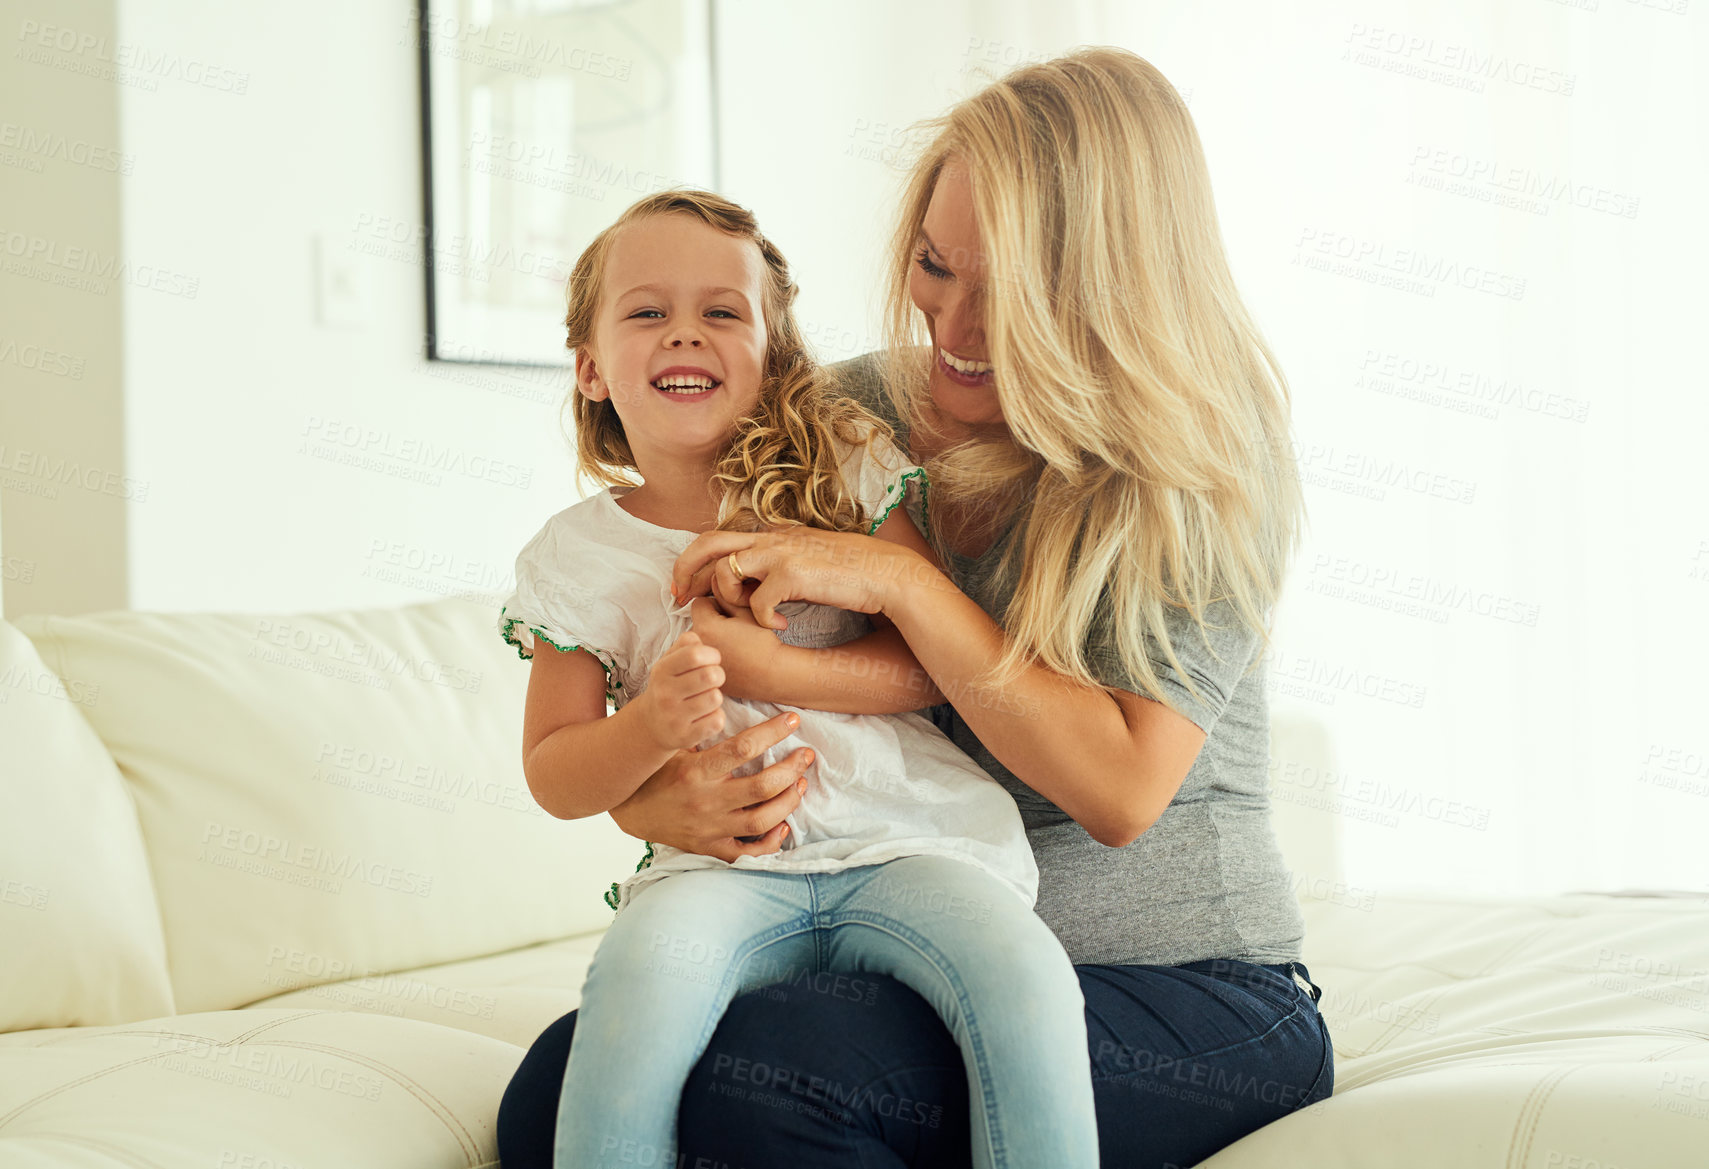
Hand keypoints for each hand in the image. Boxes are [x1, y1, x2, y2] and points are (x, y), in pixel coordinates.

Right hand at [609, 712, 815, 861]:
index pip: (743, 747)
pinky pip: (747, 852)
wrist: (628, 810)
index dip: (774, 731)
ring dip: (789, 802)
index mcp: (696, 771)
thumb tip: (736, 709)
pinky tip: (784, 825)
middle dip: (792, 768)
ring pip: (762, 820)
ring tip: (800, 785)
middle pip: (762, 786)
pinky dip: (770, 841)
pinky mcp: (710, 847)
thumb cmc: (656, 772)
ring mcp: (709, 828)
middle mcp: (705, 801)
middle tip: (806, 755)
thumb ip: (703, 732)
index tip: (793, 719)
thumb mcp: (674, 747)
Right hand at [634, 630, 724, 750]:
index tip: (712, 660)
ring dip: (716, 697)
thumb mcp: (669, 661)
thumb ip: (686, 644)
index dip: (711, 654)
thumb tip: (700, 640)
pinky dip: (716, 717)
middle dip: (719, 675)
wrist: (651, 725)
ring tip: (705, 698)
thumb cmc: (669, 686)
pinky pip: (717, 721)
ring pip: (716, 698)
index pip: (694, 654)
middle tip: (713, 679)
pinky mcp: (685, 737)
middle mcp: (664, 694)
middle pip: (710, 676)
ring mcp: (673, 717)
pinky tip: (705, 716)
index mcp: (661, 671)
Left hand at [669, 527, 939, 631]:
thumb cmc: (853, 573)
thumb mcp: (809, 560)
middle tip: (680, 599)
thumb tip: (757, 582)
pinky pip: (757, 601)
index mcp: (774, 535)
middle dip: (686, 571)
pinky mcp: (793, 573)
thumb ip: (780, 564)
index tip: (685, 589)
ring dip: (730, 600)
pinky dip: (762, 619)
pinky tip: (781, 627)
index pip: (718, 538)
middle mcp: (772, 538)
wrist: (888, 574)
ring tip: (751, 618)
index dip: (693, 563)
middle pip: (707, 544)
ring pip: (725, 573)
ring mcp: (781, 552)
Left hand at [686, 595, 779, 698]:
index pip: (700, 603)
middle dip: (710, 621)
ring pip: (699, 639)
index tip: (730, 612)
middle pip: (697, 622)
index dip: (715, 604)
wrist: (772, 674)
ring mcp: (698, 662)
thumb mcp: (746, 611)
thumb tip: (713, 581)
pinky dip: (711, 655)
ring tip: (732, 644)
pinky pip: (702, 658)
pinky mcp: (703, 674)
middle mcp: (697, 644)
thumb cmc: (762, 642)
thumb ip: (726, 594)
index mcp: (705, 626)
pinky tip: (730, 658)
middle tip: (733, 629)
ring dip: (710, 637)